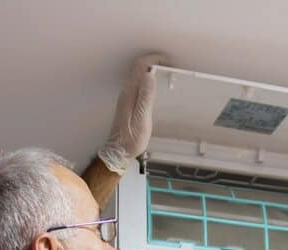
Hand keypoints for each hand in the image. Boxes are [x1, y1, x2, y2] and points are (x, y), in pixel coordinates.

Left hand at [97, 53, 167, 174]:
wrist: (118, 152)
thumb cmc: (130, 139)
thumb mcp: (141, 119)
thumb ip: (145, 97)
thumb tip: (149, 76)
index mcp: (129, 94)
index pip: (140, 67)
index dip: (153, 60)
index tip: (166, 61)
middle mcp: (126, 93)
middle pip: (138, 69)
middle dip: (153, 63)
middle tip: (169, 66)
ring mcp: (127, 97)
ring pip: (138, 77)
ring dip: (151, 71)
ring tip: (166, 74)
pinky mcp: (129, 104)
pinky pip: (139, 86)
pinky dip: (149, 82)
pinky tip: (157, 88)